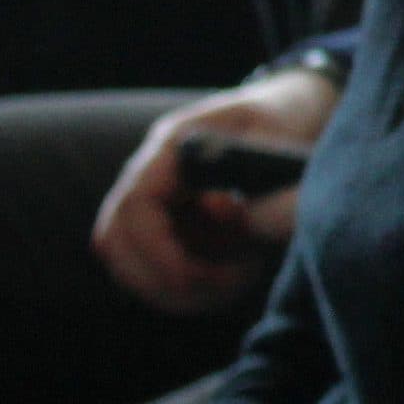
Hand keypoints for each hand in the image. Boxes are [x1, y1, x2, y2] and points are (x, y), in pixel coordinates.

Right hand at [93, 69, 336, 313]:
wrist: (288, 113)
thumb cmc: (285, 121)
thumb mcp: (281, 138)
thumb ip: (254, 174)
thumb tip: (225, 214)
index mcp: (173, 144)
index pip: (134, 206)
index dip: (158, 251)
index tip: (199, 277)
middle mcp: (150, 174)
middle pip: (115, 242)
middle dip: (164, 279)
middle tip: (233, 282)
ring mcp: (153, 201)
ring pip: (131, 265)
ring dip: (179, 290)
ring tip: (242, 276)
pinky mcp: (167, 226)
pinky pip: (155, 272)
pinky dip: (191, 290)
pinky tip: (237, 276)